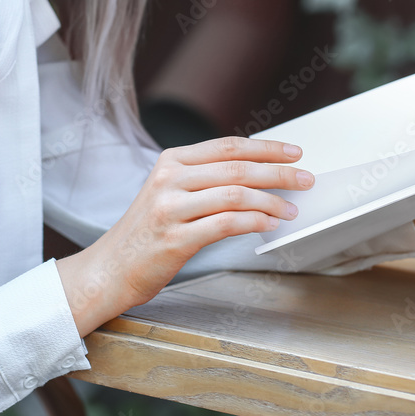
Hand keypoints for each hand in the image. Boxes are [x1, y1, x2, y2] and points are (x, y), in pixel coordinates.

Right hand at [55, 136, 312, 335]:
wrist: (110, 269)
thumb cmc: (146, 235)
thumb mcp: (169, 194)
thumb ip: (204, 180)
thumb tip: (256, 174)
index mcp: (171, 162)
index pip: (227, 146)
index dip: (265, 147)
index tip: (292, 152)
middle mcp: (169, 179)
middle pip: (236, 168)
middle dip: (278, 173)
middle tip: (304, 179)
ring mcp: (170, 208)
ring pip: (235, 194)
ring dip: (271, 201)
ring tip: (291, 208)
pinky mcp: (175, 239)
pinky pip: (226, 224)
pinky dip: (254, 222)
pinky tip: (269, 224)